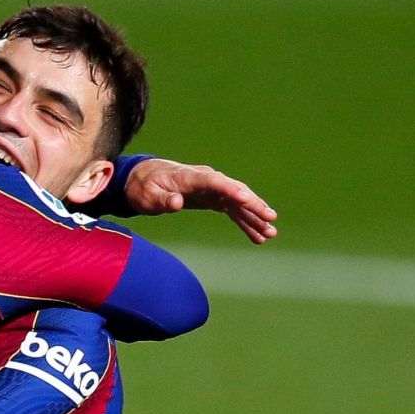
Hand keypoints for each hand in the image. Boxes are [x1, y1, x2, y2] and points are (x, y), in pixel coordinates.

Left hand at [126, 159, 277, 243]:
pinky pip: (234, 211)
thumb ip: (163, 199)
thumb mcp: (148, 195)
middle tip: (270, 219)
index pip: (215, 181)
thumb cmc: (145, 187)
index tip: (246, 199)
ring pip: (238, 203)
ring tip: (271, 233)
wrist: (144, 179)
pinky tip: (258, 236)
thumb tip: (177, 203)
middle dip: (253, 205)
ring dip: (255, 218)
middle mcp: (207, 180)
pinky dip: (245, 222)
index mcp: (191, 177)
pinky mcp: (213, 199)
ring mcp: (212, 189)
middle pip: (235, 191)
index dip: (231, 189)